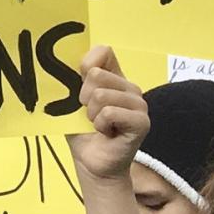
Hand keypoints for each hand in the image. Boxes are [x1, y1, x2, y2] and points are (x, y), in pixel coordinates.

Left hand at [68, 44, 148, 183]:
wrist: (91, 162)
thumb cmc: (82, 131)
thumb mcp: (72, 100)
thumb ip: (75, 78)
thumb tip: (71, 59)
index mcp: (115, 78)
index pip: (103, 52)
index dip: (85, 65)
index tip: (79, 86)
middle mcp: (130, 88)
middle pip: (96, 74)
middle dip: (83, 98)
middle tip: (89, 114)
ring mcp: (139, 104)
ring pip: (101, 95)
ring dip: (91, 114)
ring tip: (98, 125)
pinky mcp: (142, 122)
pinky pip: (109, 112)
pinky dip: (100, 124)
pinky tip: (106, 132)